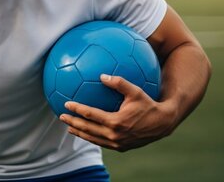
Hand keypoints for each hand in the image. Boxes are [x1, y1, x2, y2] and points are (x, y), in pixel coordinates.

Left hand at [59, 74, 176, 151]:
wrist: (162, 124)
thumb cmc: (148, 104)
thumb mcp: (135, 91)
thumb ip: (119, 82)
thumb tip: (102, 76)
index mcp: (115, 121)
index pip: (90, 115)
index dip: (77, 109)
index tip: (66, 104)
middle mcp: (114, 135)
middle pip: (87, 129)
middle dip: (72, 123)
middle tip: (61, 116)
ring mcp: (117, 143)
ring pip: (93, 138)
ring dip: (79, 132)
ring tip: (69, 127)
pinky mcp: (120, 147)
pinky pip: (101, 143)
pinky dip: (91, 138)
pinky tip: (85, 133)